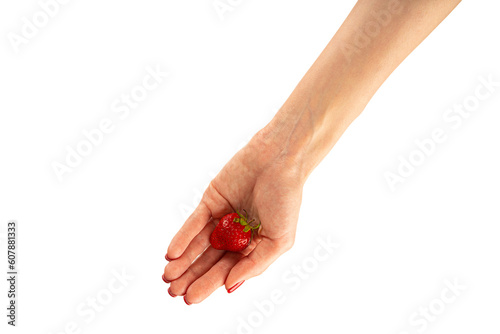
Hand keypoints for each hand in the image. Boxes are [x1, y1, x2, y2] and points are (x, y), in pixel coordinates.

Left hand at [163, 130, 303, 303]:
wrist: (278, 160)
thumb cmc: (286, 199)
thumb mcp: (279, 240)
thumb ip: (255, 265)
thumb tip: (230, 286)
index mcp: (254, 246)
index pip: (228, 269)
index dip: (209, 284)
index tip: (191, 298)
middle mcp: (236, 234)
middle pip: (210, 260)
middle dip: (192, 276)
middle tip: (174, 292)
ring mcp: (222, 218)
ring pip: (199, 244)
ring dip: (184, 260)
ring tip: (168, 277)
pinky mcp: (211, 201)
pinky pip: (194, 223)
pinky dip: (183, 237)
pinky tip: (172, 253)